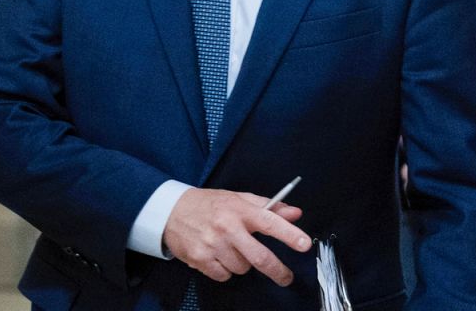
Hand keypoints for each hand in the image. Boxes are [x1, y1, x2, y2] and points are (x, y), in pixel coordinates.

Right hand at [163, 188, 311, 285]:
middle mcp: (227, 228)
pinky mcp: (199, 259)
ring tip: (233, 248)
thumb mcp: (240, 198)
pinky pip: (224, 275)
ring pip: (242, 268)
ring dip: (244, 263)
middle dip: (277, 270)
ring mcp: (212, 245)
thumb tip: (295, 213)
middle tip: (286, 277)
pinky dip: (226, 270)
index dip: (289, 234)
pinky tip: (219, 256)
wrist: (171, 211)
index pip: (270, 222)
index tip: (304, 244)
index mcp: (240, 210)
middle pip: (259, 256)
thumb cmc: (210, 204)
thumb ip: (269, 206)